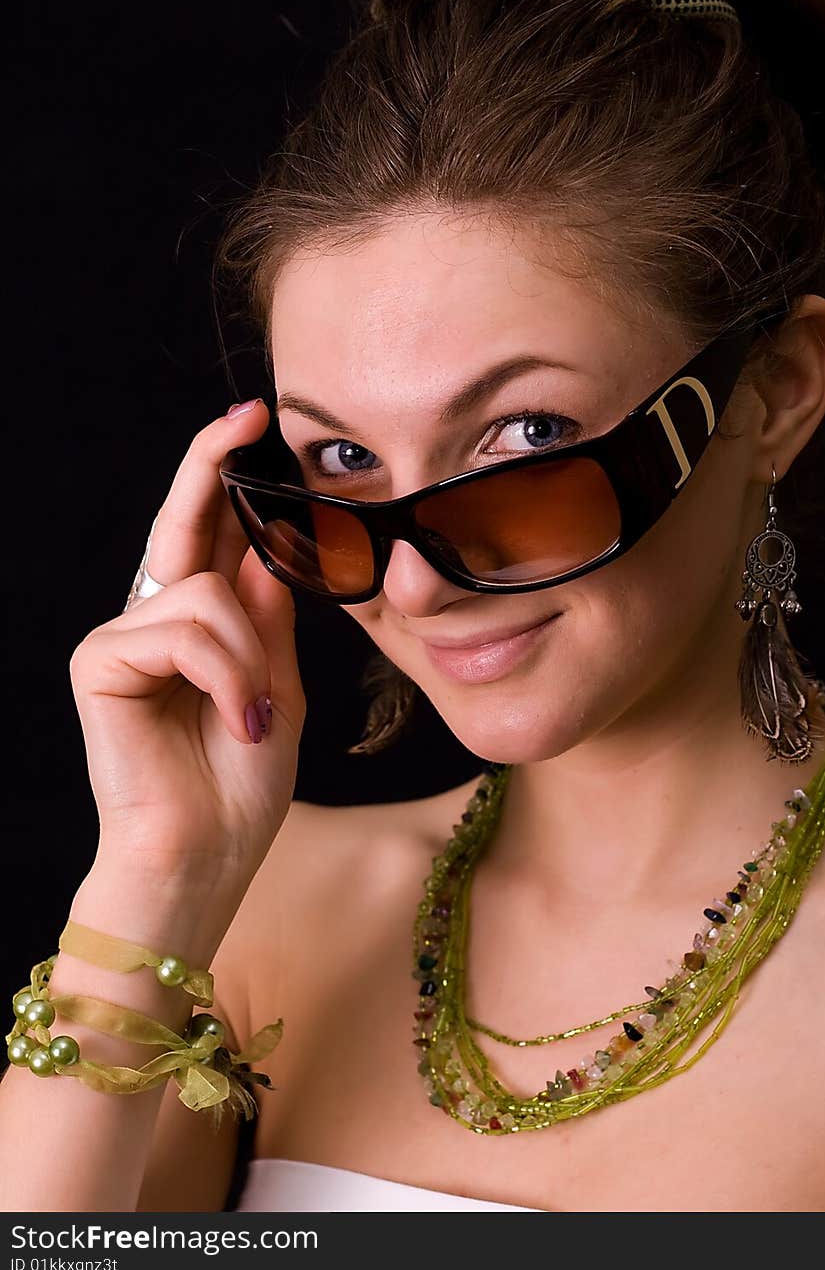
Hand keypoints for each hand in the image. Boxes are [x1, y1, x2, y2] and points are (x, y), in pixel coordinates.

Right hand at [69, 400, 304, 884]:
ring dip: (251, 656)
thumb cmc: (241, 785)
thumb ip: (268, 618)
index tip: (253, 421)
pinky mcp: (101, 658)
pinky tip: (234, 718)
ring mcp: (124, 636)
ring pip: (208, 593)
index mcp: (200, 626)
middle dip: (213, 464)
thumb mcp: (278, 686)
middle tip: (248, 413)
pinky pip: (184, 628)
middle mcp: (156, 620)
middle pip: (183, 523)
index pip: (210, 535)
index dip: (226, 476)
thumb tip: (262, 543)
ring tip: (255, 714)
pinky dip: (225, 673)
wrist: (207, 857)